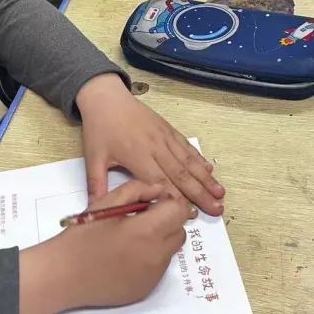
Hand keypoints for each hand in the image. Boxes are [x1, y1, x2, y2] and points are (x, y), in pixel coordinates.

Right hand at [19, 181, 192, 313]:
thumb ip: (137, 190)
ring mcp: (153, 276)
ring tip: (130, 239)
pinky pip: (158, 269)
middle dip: (166, 222)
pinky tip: (125, 258)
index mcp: (147, 231)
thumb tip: (159, 189)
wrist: (63, 275)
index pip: (179, 211)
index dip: (168, 203)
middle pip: (179, 231)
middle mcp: (157, 255)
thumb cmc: (82, 236)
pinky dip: (149, 259)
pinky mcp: (146, 289)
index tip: (151, 203)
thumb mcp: (106, 203)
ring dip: (159, 240)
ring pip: (170, 251)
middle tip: (141, 219)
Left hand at [76, 74, 224, 214]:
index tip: (190, 216)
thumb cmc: (100, 127)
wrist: (106, 97)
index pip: (162, 184)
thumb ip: (96, 185)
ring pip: (189, 161)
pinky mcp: (168, 129)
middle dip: (200, 194)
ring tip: (220, 193)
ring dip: (205, 179)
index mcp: (138, 157)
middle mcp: (156, 148)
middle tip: (217, 209)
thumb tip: (96, 210)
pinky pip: (186, 147)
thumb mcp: (93, 158)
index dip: (176, 201)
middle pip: (182, 175)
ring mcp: (165, 138)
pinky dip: (199, 159)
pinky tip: (209, 170)